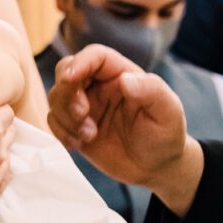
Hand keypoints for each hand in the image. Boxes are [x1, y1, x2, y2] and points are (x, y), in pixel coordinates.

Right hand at [46, 46, 198, 207]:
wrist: (157, 167)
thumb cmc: (166, 135)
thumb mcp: (168, 112)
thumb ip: (151, 92)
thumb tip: (125, 79)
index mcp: (121, 74)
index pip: (95, 56)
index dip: (79, 63)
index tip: (70, 80)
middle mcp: (100, 86)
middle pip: (66, 71)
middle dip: (66, 92)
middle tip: (81, 115)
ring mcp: (86, 106)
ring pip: (56, 97)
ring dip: (65, 117)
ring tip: (89, 136)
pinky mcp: (76, 127)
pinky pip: (54, 121)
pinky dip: (60, 132)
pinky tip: (79, 144)